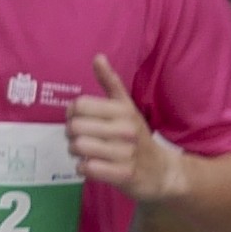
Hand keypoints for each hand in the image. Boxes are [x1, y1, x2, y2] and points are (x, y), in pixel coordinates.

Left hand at [66, 55, 185, 203]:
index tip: (78, 118)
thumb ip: (110, 82)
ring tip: (83, 152)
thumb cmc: (137, 137)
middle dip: (70, 134)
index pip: (80, 105)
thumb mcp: (127, 107)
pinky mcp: (123, 174)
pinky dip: (83, 168)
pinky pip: (88, 168)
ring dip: (74, 151)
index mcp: (123, 110)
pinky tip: (90, 165)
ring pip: (79, 147)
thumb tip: (97, 57)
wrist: (160, 171)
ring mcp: (125, 153)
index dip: (71, 113)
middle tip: (78, 137)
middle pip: (75, 126)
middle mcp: (124, 129)